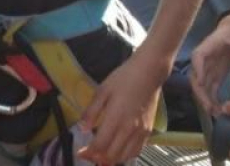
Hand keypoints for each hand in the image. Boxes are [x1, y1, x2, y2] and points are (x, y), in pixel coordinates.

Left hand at [77, 49, 168, 164]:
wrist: (149, 72)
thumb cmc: (123, 78)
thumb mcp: (102, 90)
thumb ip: (91, 111)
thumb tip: (82, 128)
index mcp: (116, 118)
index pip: (100, 145)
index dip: (88, 153)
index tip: (80, 152)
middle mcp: (129, 129)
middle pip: (111, 155)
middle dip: (97, 158)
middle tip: (89, 153)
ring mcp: (141, 132)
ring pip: (124, 157)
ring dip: (111, 159)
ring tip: (102, 154)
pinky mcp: (148, 131)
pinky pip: (136, 151)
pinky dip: (125, 155)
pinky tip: (118, 150)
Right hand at [190, 14, 229, 115]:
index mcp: (212, 44)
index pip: (199, 56)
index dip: (197, 69)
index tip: (200, 82)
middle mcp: (206, 57)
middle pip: (196, 75)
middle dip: (201, 92)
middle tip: (210, 107)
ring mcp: (210, 65)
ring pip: (201, 84)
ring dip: (205, 99)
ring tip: (215, 113)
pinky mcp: (216, 71)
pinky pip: (210, 86)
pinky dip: (212, 98)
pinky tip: (218, 109)